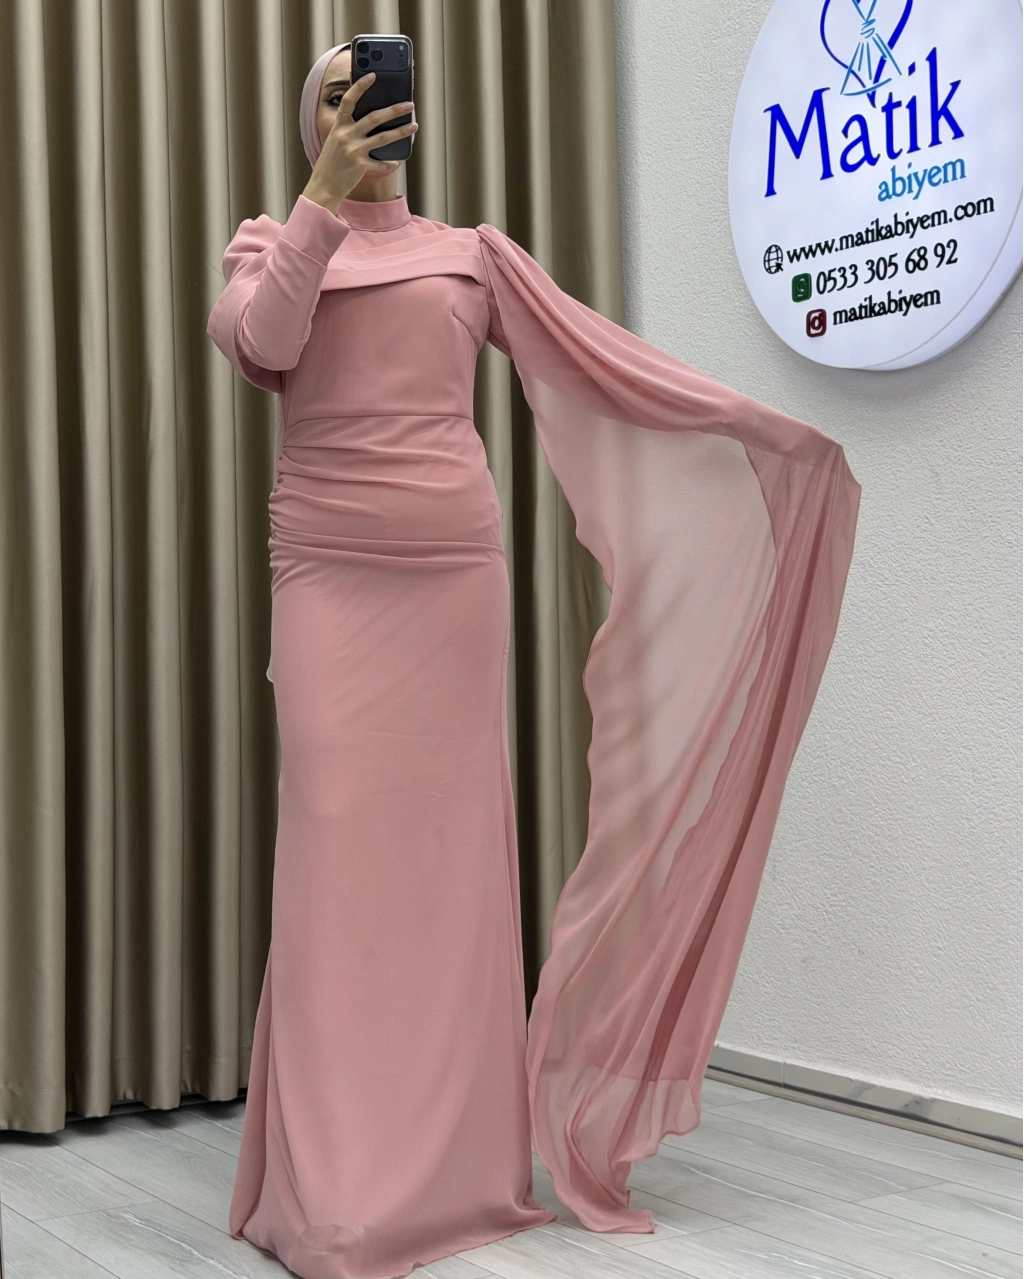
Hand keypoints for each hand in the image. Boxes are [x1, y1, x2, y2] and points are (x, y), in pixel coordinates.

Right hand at [302, 72, 417, 211]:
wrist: (323, 186)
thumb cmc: (331, 163)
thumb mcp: (335, 141)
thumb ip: (349, 129)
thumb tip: (372, 121)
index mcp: (338, 126)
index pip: (349, 100)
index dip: (360, 86)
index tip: (373, 75)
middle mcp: (346, 135)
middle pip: (374, 117)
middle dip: (394, 110)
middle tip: (409, 105)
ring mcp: (353, 150)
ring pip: (383, 137)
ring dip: (401, 131)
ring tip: (414, 126)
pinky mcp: (360, 166)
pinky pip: (380, 163)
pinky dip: (389, 162)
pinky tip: (397, 161)